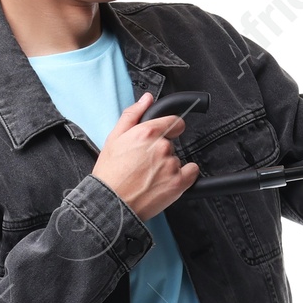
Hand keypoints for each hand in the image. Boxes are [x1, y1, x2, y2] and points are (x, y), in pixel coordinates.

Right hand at [92, 92, 200, 219]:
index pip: (174, 122)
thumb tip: (146, 99)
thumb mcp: (114, 138)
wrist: (111, 203)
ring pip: (177, 159)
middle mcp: (162, 147)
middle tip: (145, 164)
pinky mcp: (178, 183)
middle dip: (161, 152)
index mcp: (147, 132)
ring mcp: (171, 165)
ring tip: (149, 177)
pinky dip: (184, 176)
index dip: (169, 129)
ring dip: (168, 167)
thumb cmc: (110, 173)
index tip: (164, 136)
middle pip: (173, 144)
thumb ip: (133, 115)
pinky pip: (192, 172)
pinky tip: (166, 181)